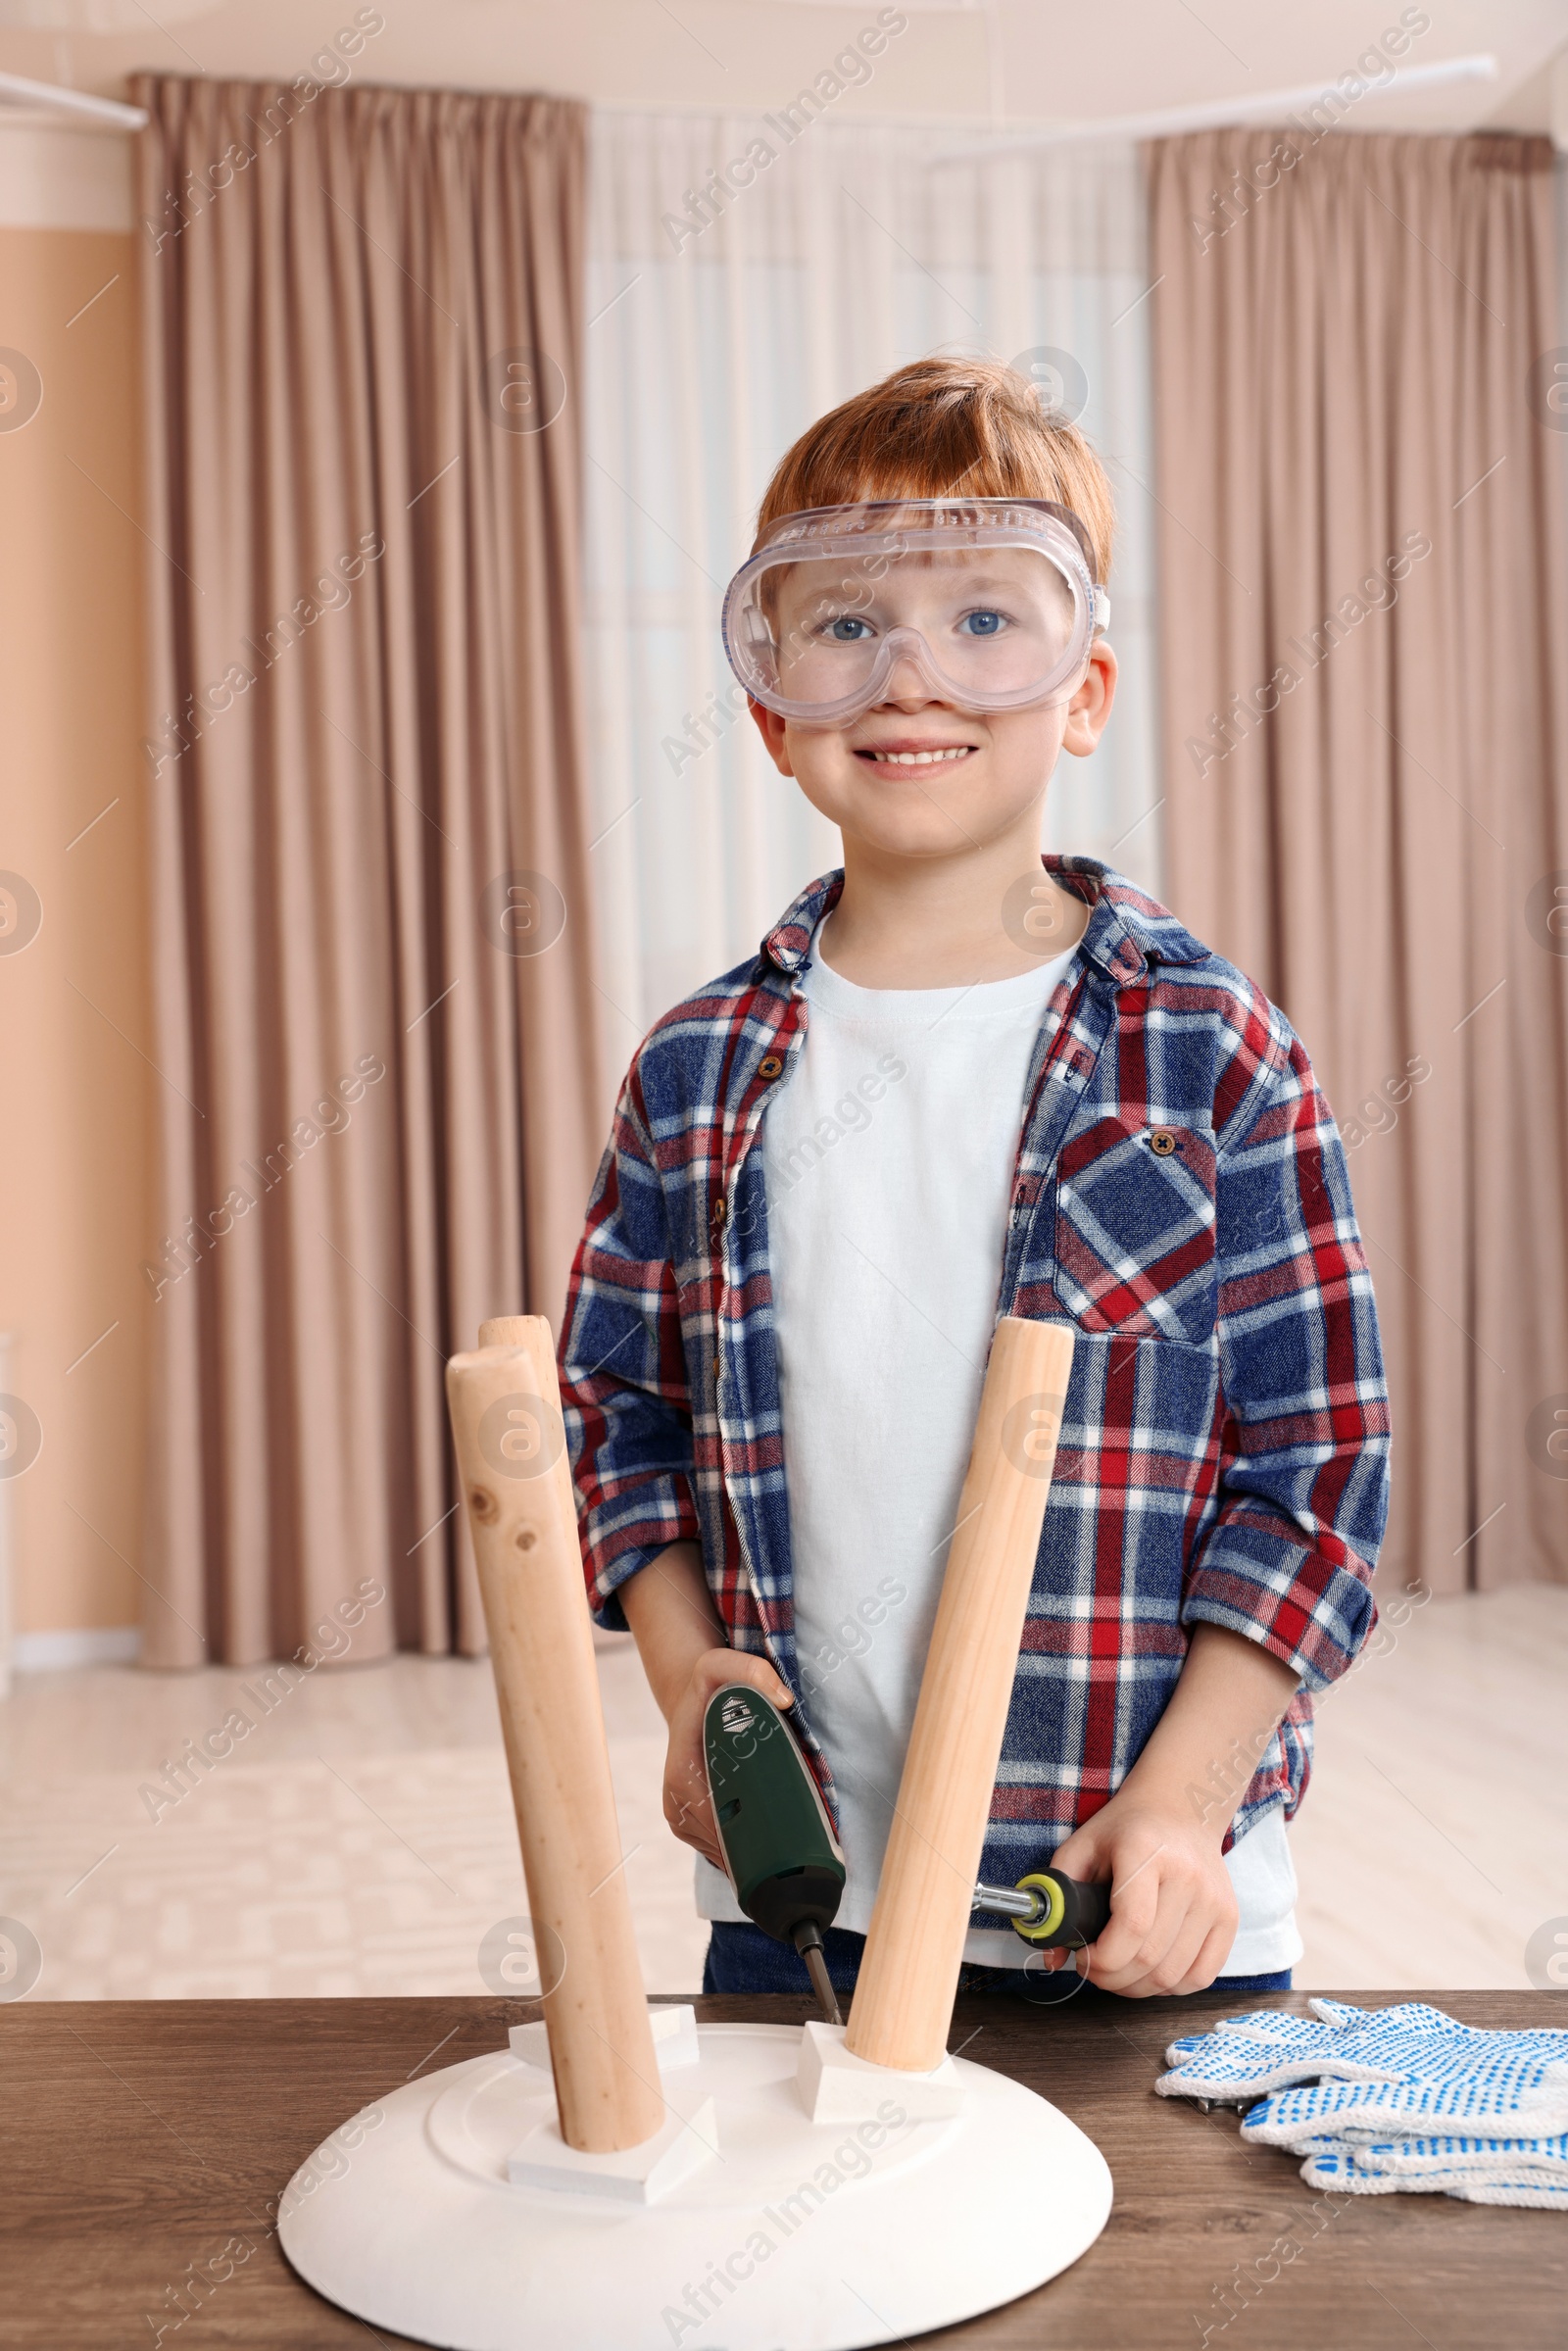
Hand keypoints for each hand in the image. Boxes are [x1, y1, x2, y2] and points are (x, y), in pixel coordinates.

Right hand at [661, 1647, 795, 1869]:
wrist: (691, 1703)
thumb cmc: (710, 1687)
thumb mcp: (723, 1664)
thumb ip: (752, 1670)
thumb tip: (783, 1699)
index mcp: (681, 1775)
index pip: (721, 1822)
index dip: (755, 1831)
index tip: (789, 1834)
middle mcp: (676, 1803)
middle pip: (723, 1843)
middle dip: (759, 1846)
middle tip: (798, 1847)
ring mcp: (680, 1819)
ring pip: (722, 1852)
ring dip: (752, 1851)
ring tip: (787, 1846)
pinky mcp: (688, 1826)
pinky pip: (718, 1849)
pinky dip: (741, 1849)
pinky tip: (767, 1842)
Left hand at [1046, 1795, 1237, 1997]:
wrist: (1181, 1808)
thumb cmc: (1125, 1830)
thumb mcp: (1081, 1847)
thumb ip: (1059, 1896)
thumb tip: (1051, 1955)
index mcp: (1146, 1852)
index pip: (1132, 1926)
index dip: (1102, 1959)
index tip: (1083, 1957)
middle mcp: (1187, 1876)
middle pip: (1150, 1958)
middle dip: (1112, 1978)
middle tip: (1095, 1968)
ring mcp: (1214, 1899)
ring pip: (1174, 1975)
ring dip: (1139, 1987)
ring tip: (1119, 1971)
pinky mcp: (1229, 1917)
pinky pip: (1202, 1975)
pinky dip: (1171, 1986)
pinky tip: (1150, 1971)